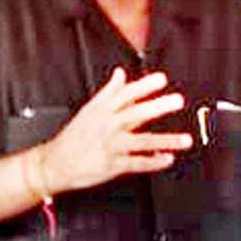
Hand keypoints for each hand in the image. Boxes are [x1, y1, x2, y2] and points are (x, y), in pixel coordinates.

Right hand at [38, 68, 192, 195]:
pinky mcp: (113, 165)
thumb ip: (109, 92)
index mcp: (103, 111)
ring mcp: (111, 146)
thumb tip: (120, 74)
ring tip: (185, 139)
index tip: (161, 79)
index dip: (144, 86)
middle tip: (177, 102)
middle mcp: (108, 126)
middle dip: (158, 107)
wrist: (55, 163)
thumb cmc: (73, 138)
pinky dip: (154, 162)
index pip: (125, 94)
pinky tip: (167, 159)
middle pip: (136, 114)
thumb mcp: (89, 110)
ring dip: (166, 140)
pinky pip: (137, 163)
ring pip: (142, 141)